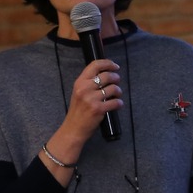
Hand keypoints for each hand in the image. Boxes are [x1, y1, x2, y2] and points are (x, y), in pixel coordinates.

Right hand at [40, 59, 125, 185]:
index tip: (115, 66)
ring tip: (117, 94)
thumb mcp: (78, 93)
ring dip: (118, 91)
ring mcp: (91, 99)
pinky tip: (118, 104)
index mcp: (79, 82)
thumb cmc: (77, 111)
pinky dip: (119, 103)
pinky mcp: (98, 109)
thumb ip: (88, 83)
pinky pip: (115, 102)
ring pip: (113, 88)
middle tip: (117, 81)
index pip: (95, 65)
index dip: (108, 63)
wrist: (73, 129)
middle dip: (116, 78)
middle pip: (106, 76)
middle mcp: (84, 88)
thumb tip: (105, 74)